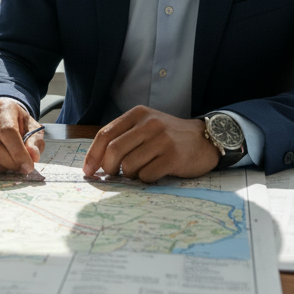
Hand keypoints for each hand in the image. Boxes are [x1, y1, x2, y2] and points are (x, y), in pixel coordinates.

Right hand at [0, 99, 43, 173]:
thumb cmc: (16, 123)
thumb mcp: (31, 128)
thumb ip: (35, 142)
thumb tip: (33, 156)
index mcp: (1, 107)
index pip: (7, 132)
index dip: (18, 153)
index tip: (28, 166)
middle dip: (11, 164)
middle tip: (21, 168)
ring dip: (1, 169)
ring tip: (9, 164)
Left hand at [81, 106, 218, 182]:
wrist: (205, 140)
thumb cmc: (169, 137)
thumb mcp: (146, 127)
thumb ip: (124, 137)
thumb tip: (96, 162)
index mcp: (138, 114)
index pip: (105, 134)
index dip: (93, 155)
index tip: (88, 171)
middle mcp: (149, 124)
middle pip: (113, 151)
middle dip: (108, 168)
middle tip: (113, 175)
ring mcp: (162, 139)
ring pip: (129, 165)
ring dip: (130, 175)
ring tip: (141, 171)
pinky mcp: (173, 156)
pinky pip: (146, 175)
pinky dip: (146, 179)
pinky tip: (155, 173)